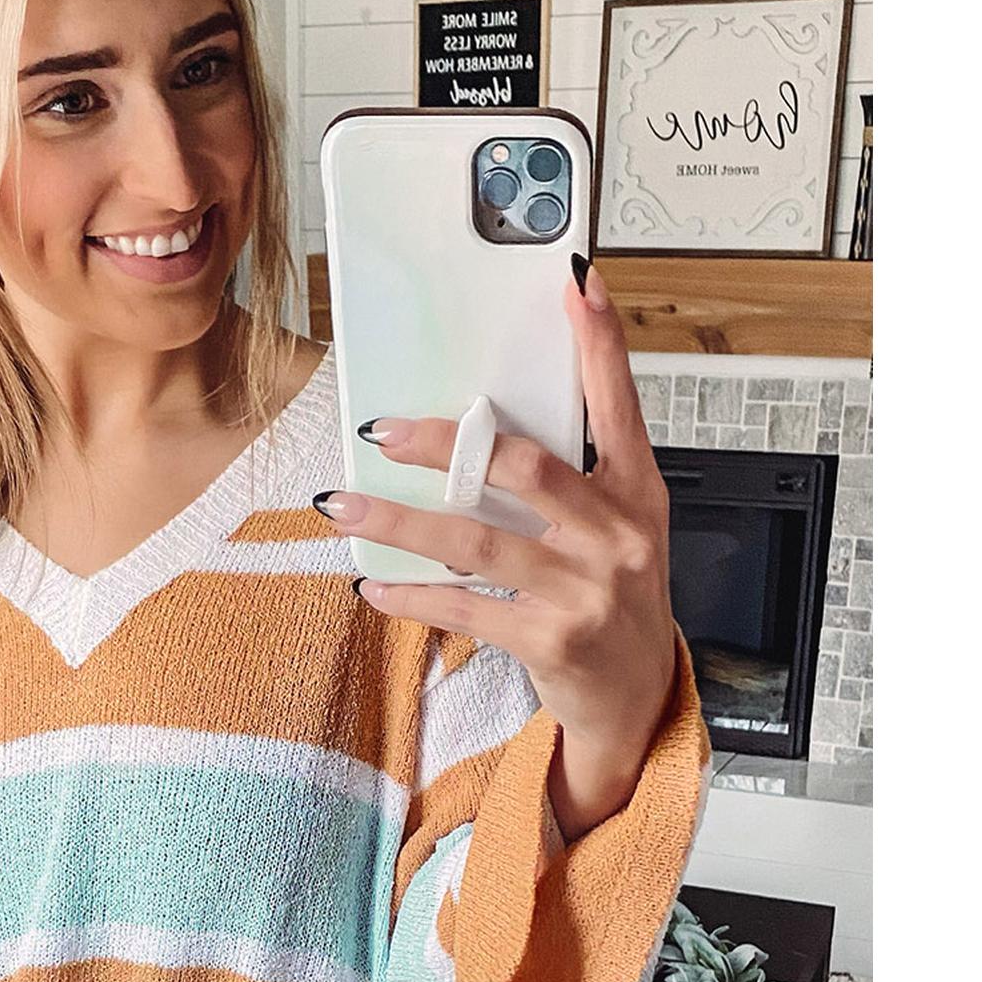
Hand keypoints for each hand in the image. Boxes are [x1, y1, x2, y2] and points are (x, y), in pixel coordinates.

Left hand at [312, 261, 678, 758]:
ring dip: (400, 520)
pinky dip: (411, 594)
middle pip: (526, 467)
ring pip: (477, 539)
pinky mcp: (551, 639)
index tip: (575, 285)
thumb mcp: (618, 529)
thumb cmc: (615, 600)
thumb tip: (486, 425)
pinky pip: (465, 606)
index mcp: (636, 493)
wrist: (636, 696)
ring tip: (345, 505)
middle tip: (386, 432)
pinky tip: (374, 584)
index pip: (619, 405)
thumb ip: (573, 475)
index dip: (601, 344)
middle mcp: (617, 536)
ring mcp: (586, 590)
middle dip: (446, 445)